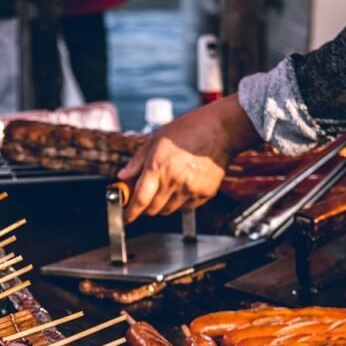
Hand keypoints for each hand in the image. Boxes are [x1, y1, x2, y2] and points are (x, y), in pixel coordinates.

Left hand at [118, 94, 260, 222]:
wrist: (221, 130)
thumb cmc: (190, 129)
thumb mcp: (156, 139)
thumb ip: (137, 161)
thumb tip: (123, 176)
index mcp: (158, 167)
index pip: (139, 200)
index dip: (129, 212)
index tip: (125, 216)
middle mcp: (174, 182)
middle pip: (153, 209)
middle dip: (145, 206)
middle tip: (146, 196)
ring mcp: (190, 190)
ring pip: (169, 210)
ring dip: (163, 204)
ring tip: (168, 184)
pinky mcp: (205, 194)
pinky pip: (187, 207)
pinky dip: (180, 202)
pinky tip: (183, 184)